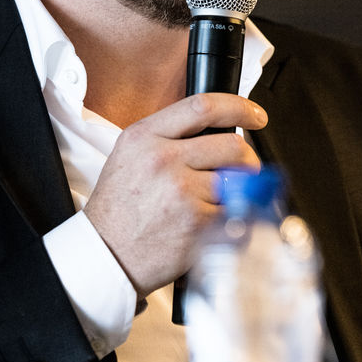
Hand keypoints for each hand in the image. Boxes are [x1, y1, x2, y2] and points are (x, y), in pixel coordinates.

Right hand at [84, 93, 267, 297]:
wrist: (107, 254)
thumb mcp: (130, 155)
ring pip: (239, 181)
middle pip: (232, 145)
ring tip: (220, 200)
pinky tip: (216, 222)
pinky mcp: (197, 224)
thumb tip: (217, 130)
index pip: (203, 107)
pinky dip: (236, 218)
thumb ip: (169, 136)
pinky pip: (237, 213)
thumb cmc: (119, 208)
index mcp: (145, 137)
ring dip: (240, 191)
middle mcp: (164, 160)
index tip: (254, 115)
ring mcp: (182, 193)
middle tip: (245, 167)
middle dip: (248, 158)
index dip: (239, 107)